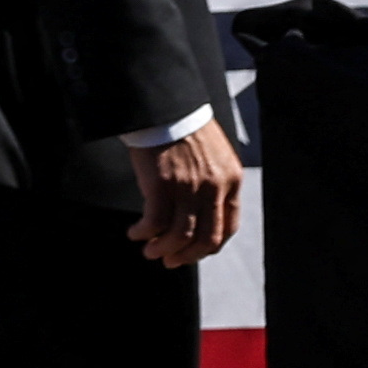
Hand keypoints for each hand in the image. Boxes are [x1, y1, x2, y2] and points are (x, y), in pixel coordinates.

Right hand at [131, 117, 244, 267]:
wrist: (164, 107)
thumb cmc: (184, 127)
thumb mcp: (214, 155)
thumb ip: (214, 181)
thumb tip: (200, 209)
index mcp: (231, 181)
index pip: (228, 228)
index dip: (209, 246)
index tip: (193, 252)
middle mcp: (214, 188)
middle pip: (207, 239)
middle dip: (187, 256)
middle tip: (170, 260)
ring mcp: (188, 188)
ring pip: (181, 235)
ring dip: (163, 249)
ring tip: (149, 250)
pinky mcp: (162, 185)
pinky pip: (155, 222)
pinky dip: (144, 233)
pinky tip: (135, 233)